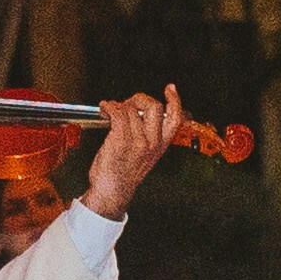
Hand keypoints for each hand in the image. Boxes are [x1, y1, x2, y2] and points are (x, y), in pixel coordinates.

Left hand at [85, 87, 184, 217]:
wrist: (112, 190)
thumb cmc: (124, 173)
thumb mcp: (146, 156)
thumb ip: (149, 136)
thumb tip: (139, 113)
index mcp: (161, 145)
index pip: (175, 118)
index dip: (175, 100)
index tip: (170, 89)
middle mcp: (152, 142)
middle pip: (154, 106)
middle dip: (138, 99)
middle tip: (128, 104)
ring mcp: (138, 141)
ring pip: (131, 108)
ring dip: (117, 105)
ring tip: (110, 110)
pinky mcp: (121, 140)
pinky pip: (117, 113)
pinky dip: (109, 106)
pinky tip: (105, 109)